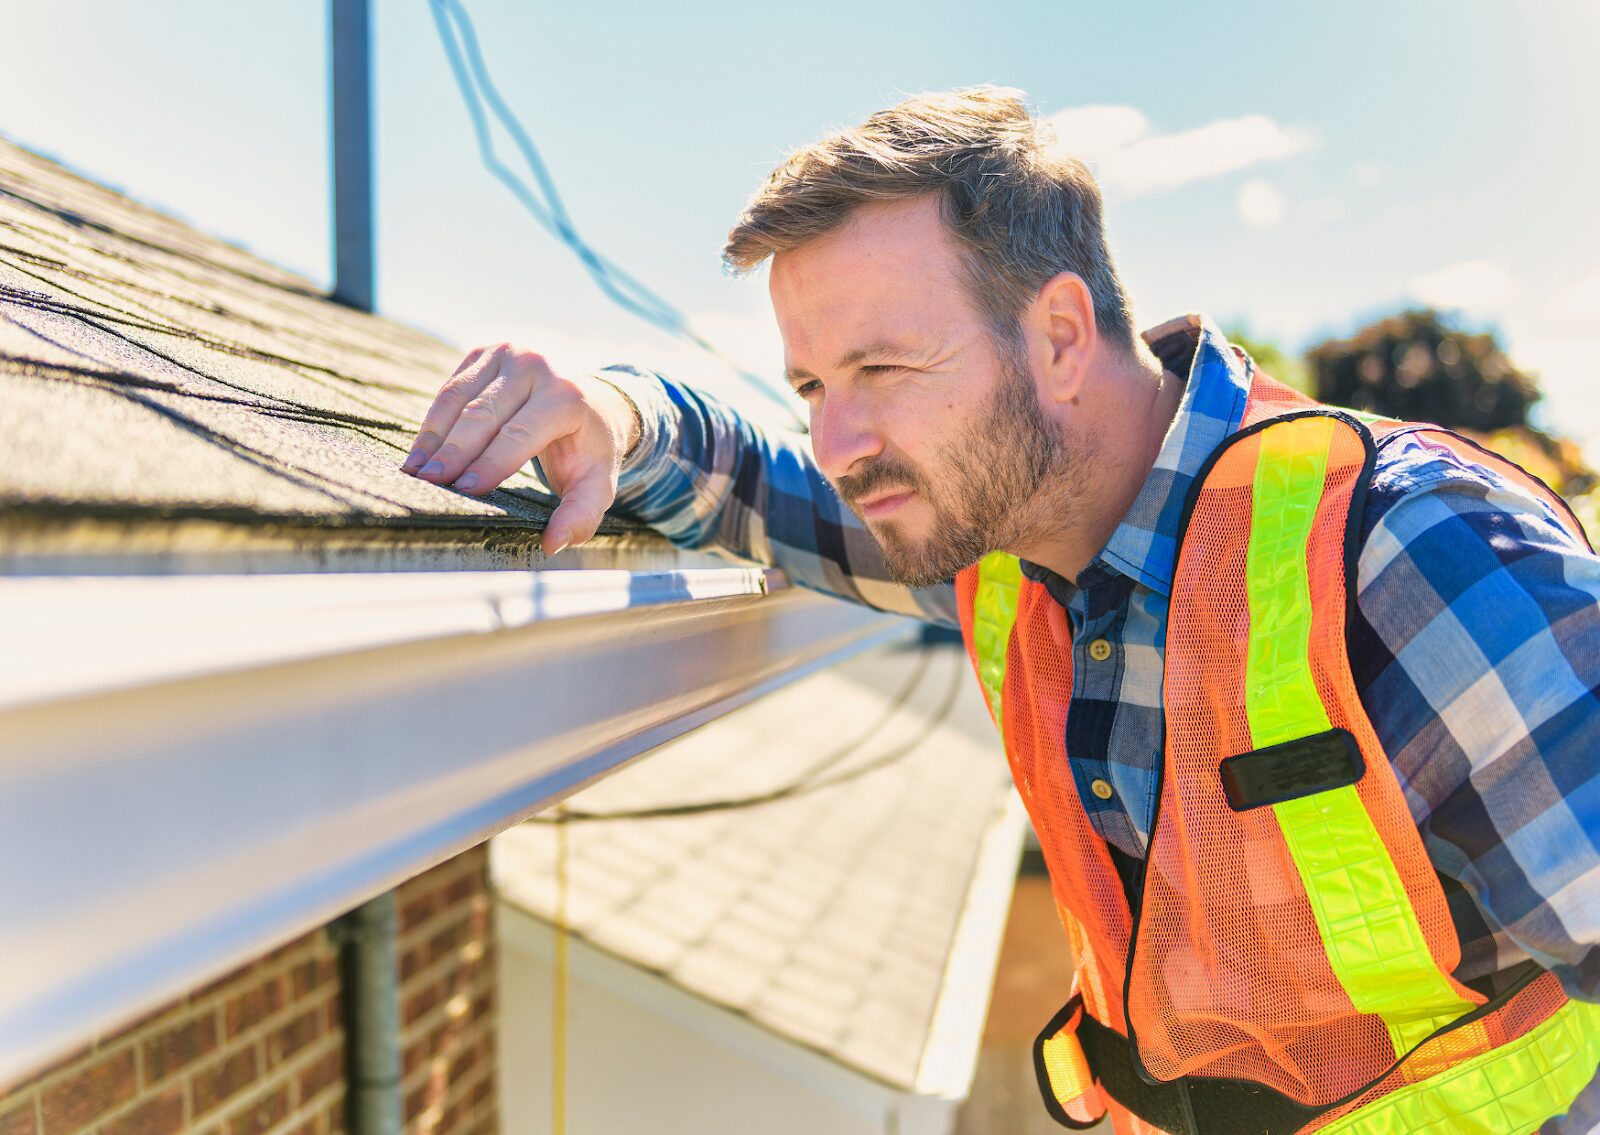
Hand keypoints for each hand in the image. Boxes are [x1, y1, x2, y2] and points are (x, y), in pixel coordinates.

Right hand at [402, 343, 640, 554]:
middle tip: (428, 482)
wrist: (590, 402)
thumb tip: (552, 544)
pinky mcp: (485, 352)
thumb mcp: (596, 483)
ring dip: (434, 436)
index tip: (463, 490)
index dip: (489, 462)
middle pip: (484, 414)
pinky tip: (422, 451)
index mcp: (567, 397)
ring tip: (415, 470)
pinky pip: (451, 388)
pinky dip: (434, 421)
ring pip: (459, 397)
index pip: (520, 434)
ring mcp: (509, 353)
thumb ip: (581, 515)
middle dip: (454, 451)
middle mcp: (537, 366)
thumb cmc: (588, 450)